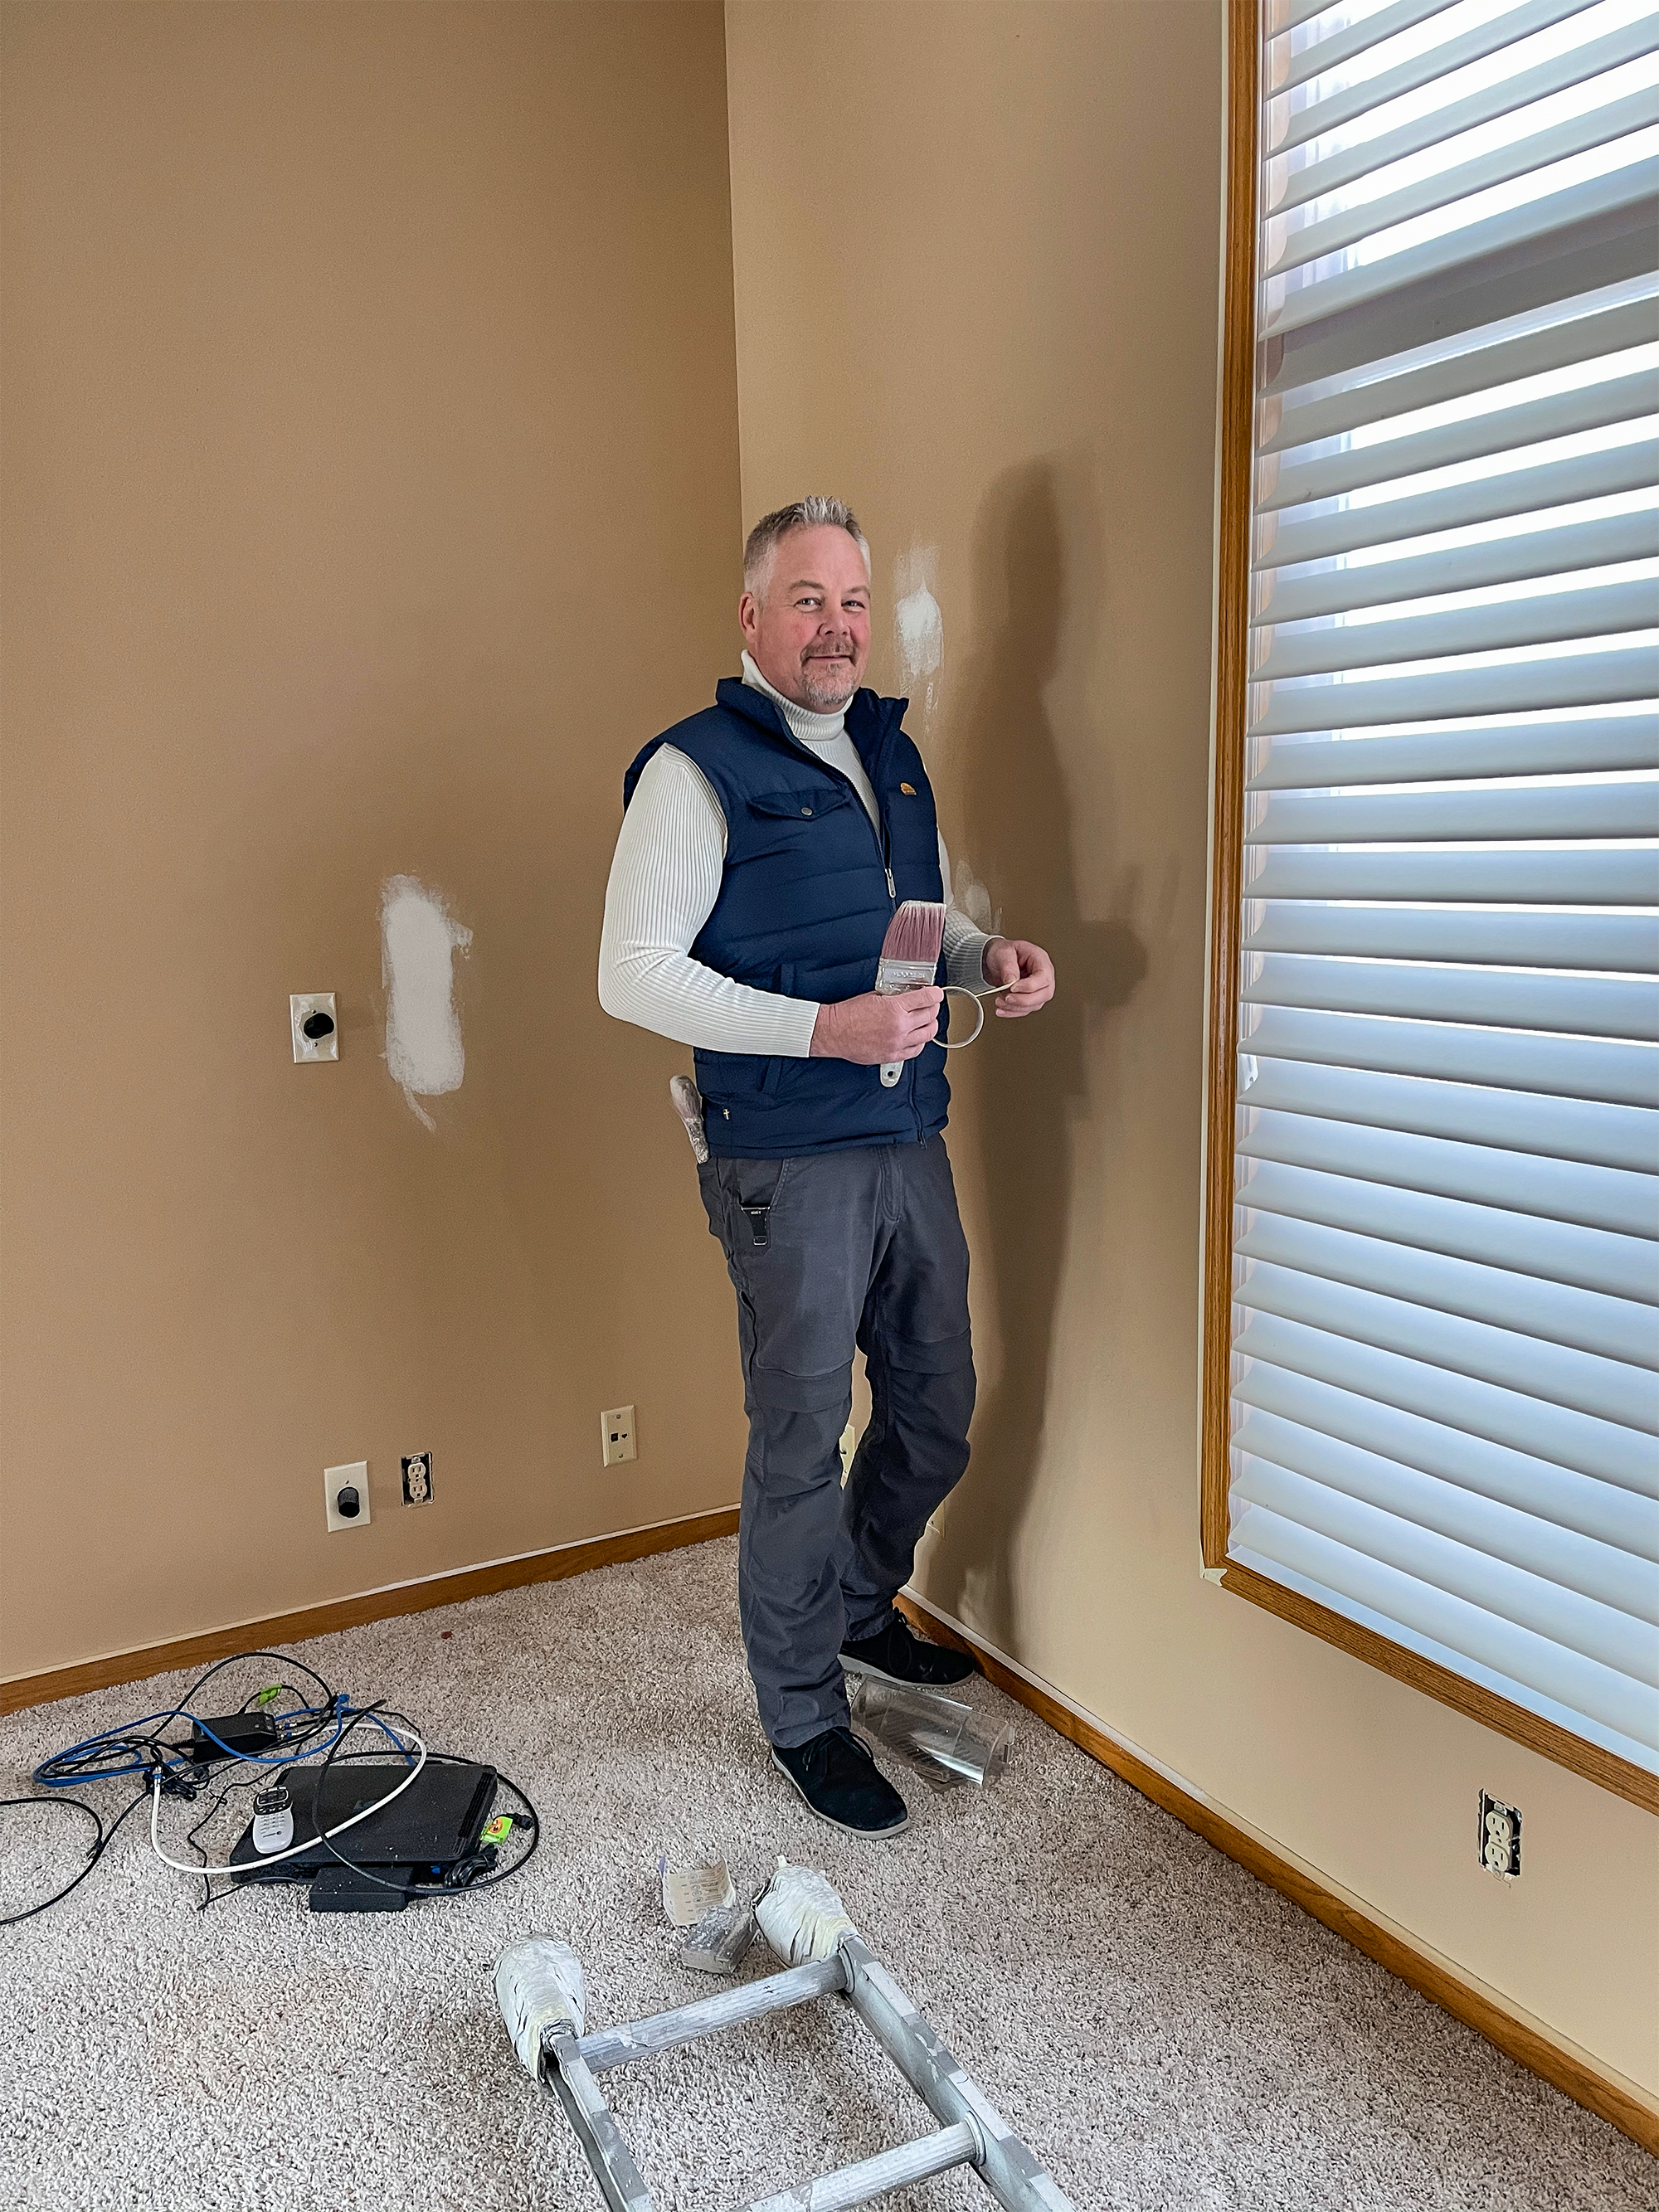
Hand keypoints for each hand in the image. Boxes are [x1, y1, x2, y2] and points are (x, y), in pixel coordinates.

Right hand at [809, 987, 943, 1063]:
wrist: (833, 1032)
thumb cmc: (848, 1015)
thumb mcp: (873, 997)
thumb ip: (893, 997)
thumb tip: (907, 996)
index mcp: (894, 1008)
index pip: (926, 999)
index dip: (935, 994)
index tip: (937, 993)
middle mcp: (899, 1026)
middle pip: (930, 1016)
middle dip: (934, 1008)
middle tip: (932, 1005)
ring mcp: (897, 1042)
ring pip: (927, 1034)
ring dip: (931, 1025)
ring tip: (928, 1021)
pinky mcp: (892, 1055)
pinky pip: (916, 1050)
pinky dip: (921, 1042)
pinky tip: (919, 1037)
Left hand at [982, 937, 1054, 1016]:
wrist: (996, 960)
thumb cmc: (1003, 952)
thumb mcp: (1004, 953)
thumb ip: (1008, 967)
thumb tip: (1011, 982)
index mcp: (1041, 960)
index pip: (1043, 977)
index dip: (1029, 986)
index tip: (1012, 987)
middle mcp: (1043, 976)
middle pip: (1044, 994)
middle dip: (1024, 1000)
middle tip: (1007, 998)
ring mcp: (1038, 989)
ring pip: (1034, 1005)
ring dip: (1016, 1007)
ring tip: (999, 1002)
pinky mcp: (1030, 999)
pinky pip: (1025, 1009)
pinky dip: (1012, 1012)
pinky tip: (1001, 1010)